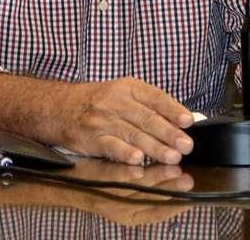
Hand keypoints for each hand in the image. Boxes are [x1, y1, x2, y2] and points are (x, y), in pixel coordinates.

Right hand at [58, 77, 194, 165]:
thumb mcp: (123, 93)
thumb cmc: (99, 101)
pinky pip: (112, 147)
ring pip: (134, 134)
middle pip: (147, 118)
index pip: (156, 97)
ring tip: (172, 157)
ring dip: (155, 148)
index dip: (173, 110)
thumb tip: (180, 120)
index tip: (188, 121)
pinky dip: (126, 154)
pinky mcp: (92, 138)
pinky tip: (139, 161)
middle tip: (186, 146)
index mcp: (129, 87)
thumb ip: (149, 105)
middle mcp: (116, 101)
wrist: (61, 107)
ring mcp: (103, 119)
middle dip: (169, 133)